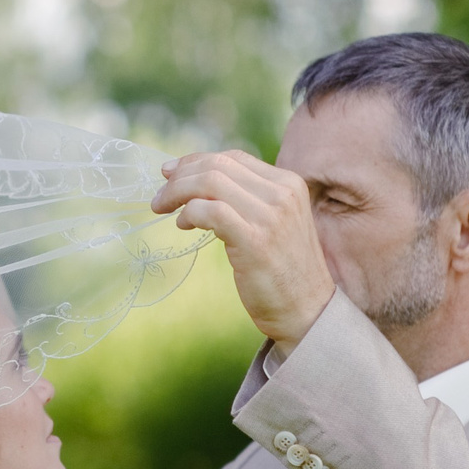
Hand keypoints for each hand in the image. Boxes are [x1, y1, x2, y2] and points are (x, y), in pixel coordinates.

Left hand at [151, 149, 335, 349]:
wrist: (308, 311)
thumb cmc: (284, 271)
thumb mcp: (275, 223)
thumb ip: (249, 200)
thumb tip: (199, 182)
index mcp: (289, 183)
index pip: (234, 158)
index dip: (197, 160)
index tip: (172, 173)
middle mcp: (283, 193)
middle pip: (218, 166)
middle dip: (181, 175)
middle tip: (160, 196)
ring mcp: (271, 216)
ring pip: (211, 182)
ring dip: (177, 192)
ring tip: (163, 208)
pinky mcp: (255, 240)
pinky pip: (210, 211)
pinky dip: (189, 213)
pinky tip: (183, 226)